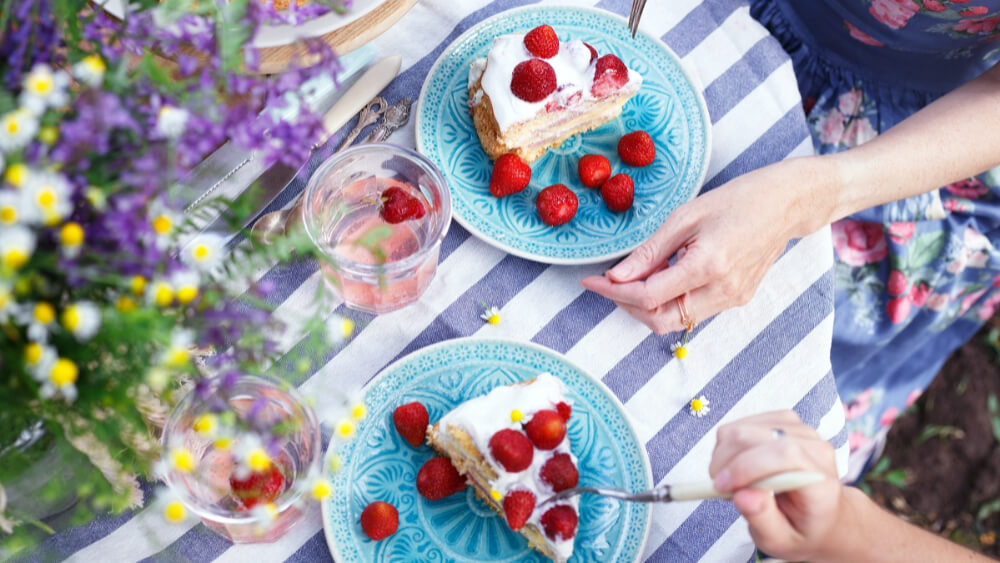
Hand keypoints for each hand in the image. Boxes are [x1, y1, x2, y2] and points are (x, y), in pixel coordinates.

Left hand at [581, 157, 830, 333]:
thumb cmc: (737, 200)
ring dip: (647, 305)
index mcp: (707, 266)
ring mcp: (732, 299)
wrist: (786, 204)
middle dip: (627, 305)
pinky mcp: (737, 300)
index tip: (591, 281)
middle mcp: (722, 291)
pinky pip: (692, 312)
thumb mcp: (685, 216)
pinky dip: (669, 301)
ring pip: (675, 322)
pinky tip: (664, 276)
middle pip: (658, 320)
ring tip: (638, 275)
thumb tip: (617, 276)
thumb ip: (649, 251)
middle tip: (610, 282)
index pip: (647, 296)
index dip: (613, 291)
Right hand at [710, 410, 843, 561]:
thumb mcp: (781, 540)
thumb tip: (743, 496)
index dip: (746, 466)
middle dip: (726, 461)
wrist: (821, 515)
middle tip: (720, 488)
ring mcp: (799, 430)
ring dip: (725, 454)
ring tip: (732, 480)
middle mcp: (814, 448)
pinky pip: (742, 423)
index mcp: (820, 480)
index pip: (785, 454)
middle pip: (757, 435)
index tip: (722, 487)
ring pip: (743, 427)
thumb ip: (763, 519)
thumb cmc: (802, 528)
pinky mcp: (783, 422)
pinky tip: (737, 465)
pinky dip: (729, 445)